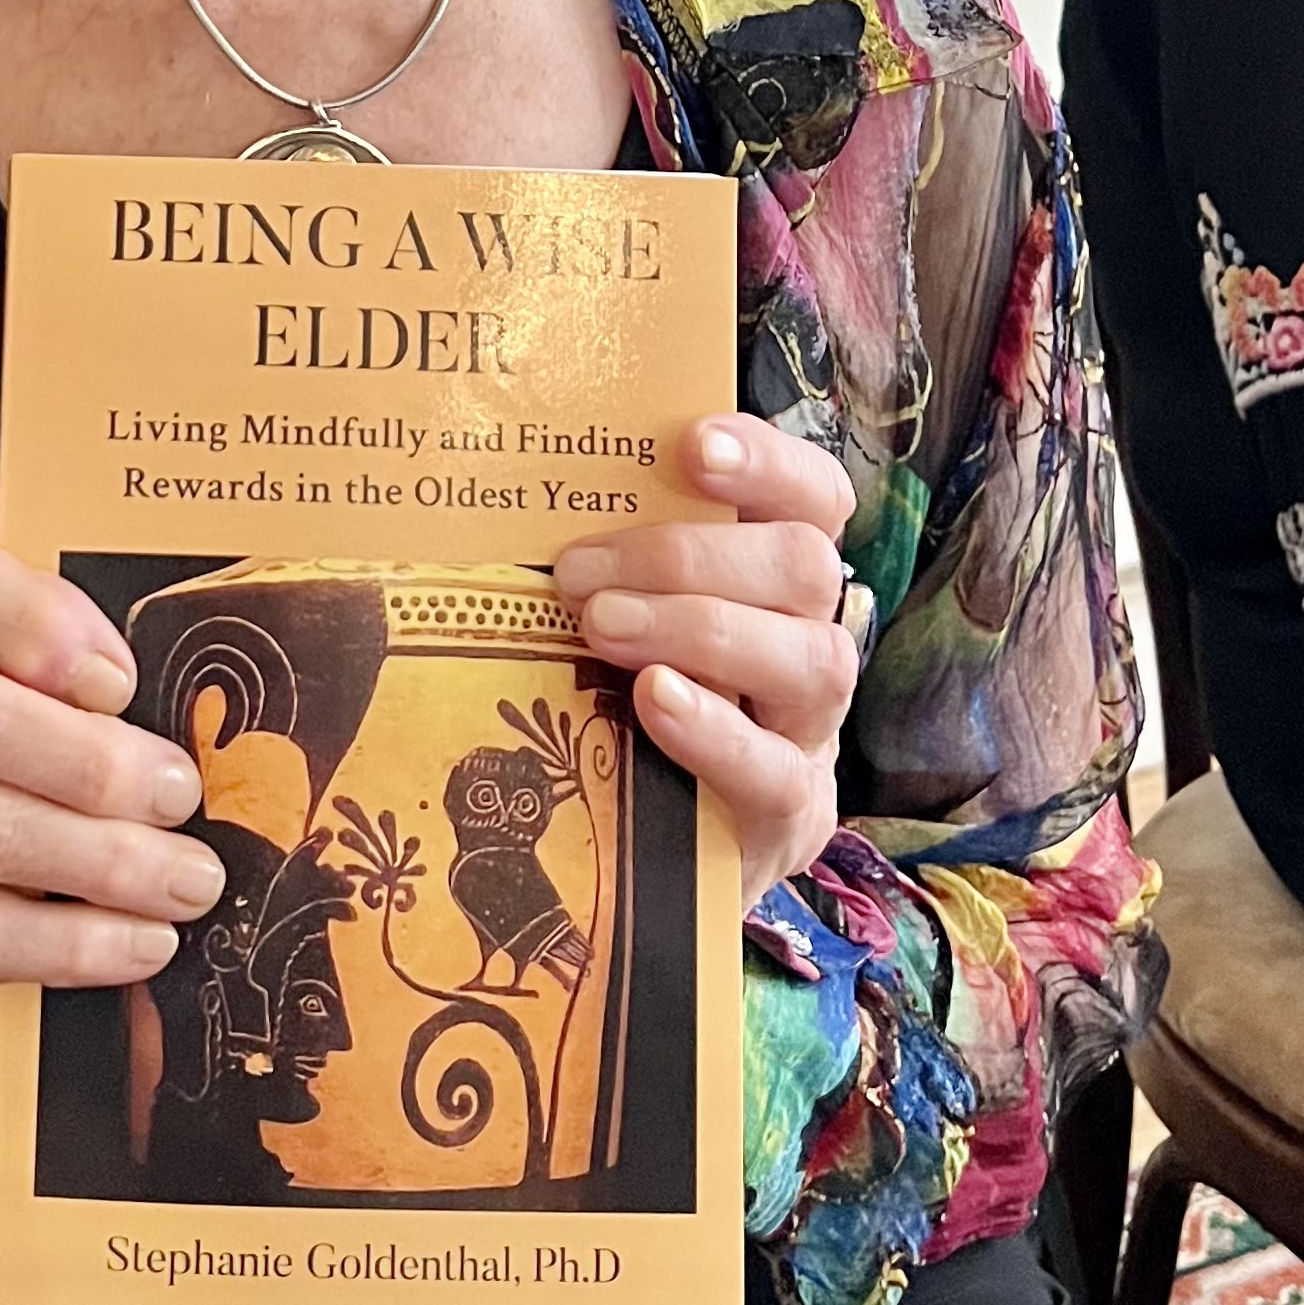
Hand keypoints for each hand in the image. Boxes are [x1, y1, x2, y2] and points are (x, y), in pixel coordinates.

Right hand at [0, 533, 222, 1057]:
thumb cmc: (23, 748)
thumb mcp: (48, 686)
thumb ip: (96, 675)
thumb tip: (206, 709)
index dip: (33, 622)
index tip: (119, 680)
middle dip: (89, 761)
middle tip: (179, 793)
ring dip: (105, 857)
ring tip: (190, 878)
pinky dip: (77, 940)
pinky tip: (145, 939)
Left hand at [551, 417, 858, 913]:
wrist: (646, 859)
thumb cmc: (618, 708)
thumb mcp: (615, 621)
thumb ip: (600, 561)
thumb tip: (490, 492)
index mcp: (776, 580)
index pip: (813, 497)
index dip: (768, 460)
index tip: (691, 445)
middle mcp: (811, 643)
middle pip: (805, 566)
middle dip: (689, 554)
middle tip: (577, 569)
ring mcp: (810, 734)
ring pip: (812, 658)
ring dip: (698, 627)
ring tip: (600, 625)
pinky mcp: (790, 816)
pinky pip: (778, 768)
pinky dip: (715, 728)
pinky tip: (653, 703)